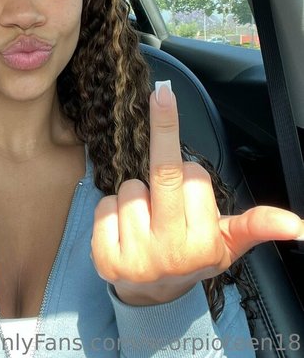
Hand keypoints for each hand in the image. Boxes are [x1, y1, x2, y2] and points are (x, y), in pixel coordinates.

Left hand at [91, 81, 303, 305]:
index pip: (195, 177)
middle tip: (162, 93)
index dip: (190, 173)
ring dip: (136, 195)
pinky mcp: (105, 258)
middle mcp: (172, 252)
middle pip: (165, 173)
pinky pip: (104, 205)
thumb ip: (255, 226)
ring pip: (131, 188)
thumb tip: (297, 225)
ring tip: (146, 221)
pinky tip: (123, 231)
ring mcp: (136, 257)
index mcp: (204, 244)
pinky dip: (111, 210)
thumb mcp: (226, 245)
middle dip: (163, 125)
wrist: (152, 295)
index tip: (188, 175)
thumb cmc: (190, 257)